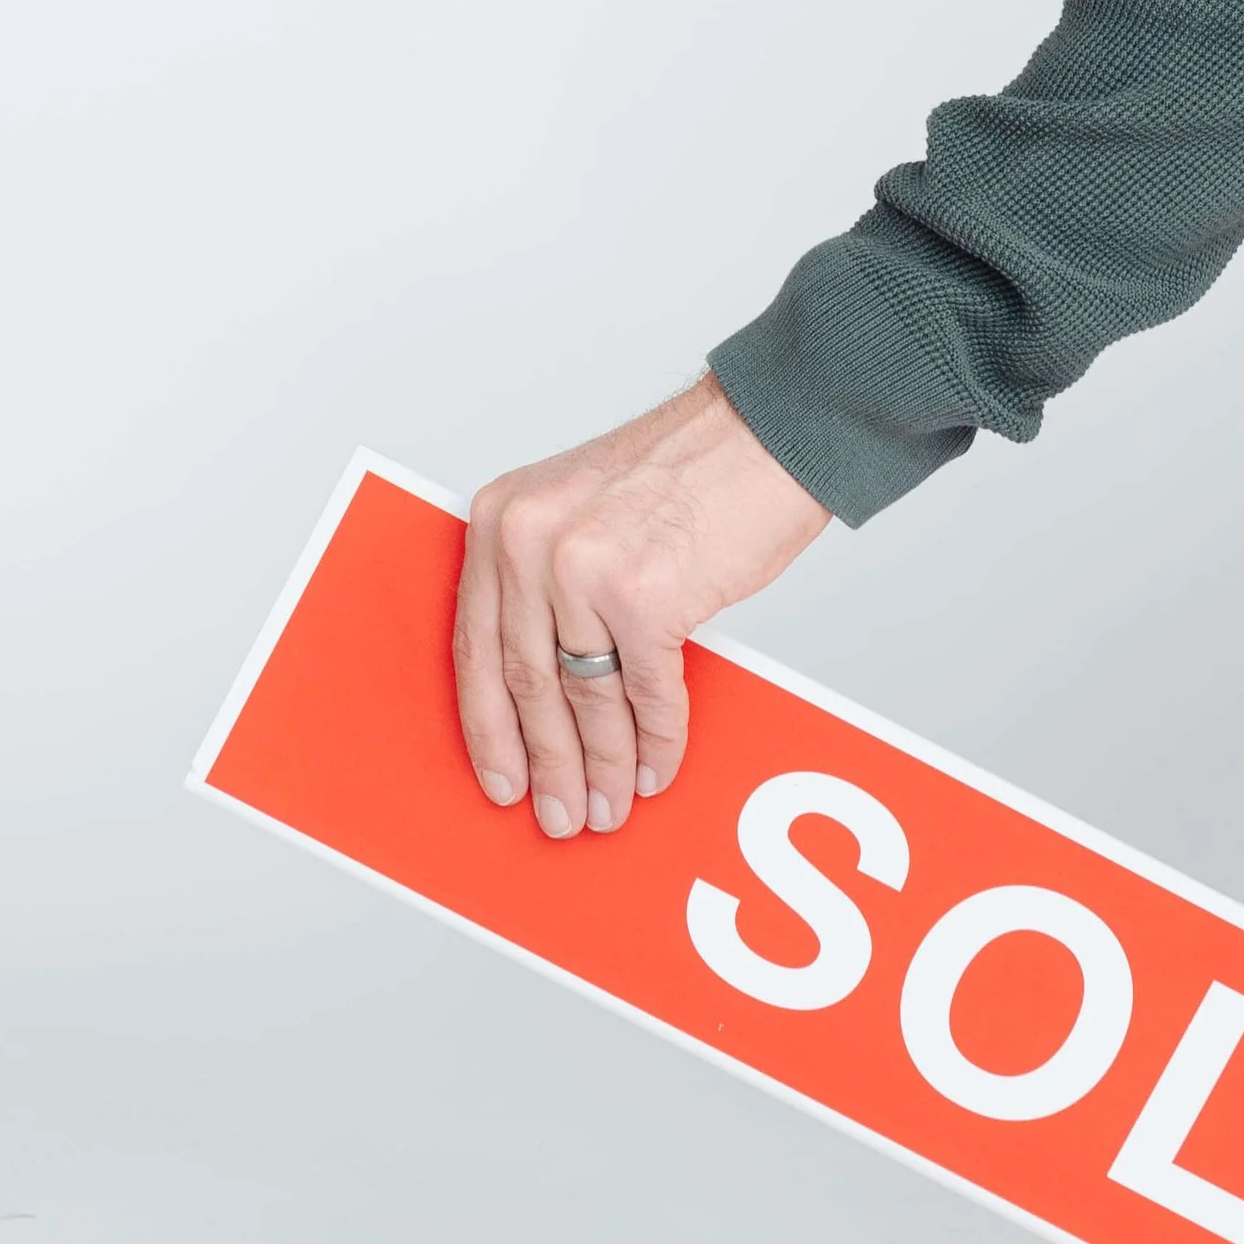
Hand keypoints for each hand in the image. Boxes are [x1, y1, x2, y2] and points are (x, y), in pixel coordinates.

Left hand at [454, 376, 828, 837]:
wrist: (768, 429)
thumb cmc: (690, 467)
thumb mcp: (584, 507)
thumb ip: (553, 580)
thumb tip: (554, 691)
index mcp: (501, 518)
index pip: (475, 644)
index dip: (489, 725)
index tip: (499, 777)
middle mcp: (528, 541)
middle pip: (525, 682)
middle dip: (545, 761)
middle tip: (558, 815)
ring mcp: (583, 570)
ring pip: (583, 697)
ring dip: (600, 763)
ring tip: (609, 806)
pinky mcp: (644, 597)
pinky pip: (646, 692)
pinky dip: (654, 741)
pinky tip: (655, 769)